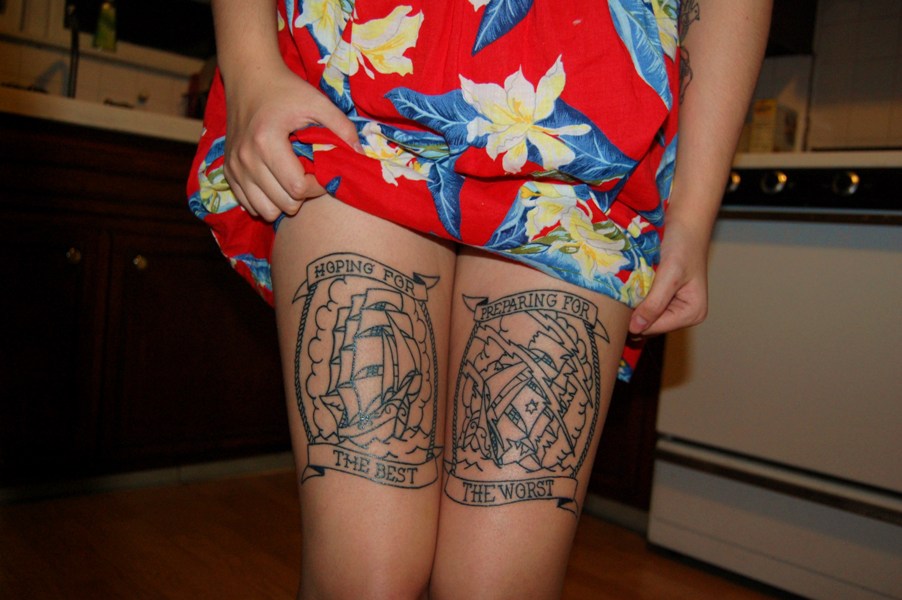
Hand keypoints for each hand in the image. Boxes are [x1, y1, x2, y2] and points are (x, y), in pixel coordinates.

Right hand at [222, 64, 361, 221]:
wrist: (249, 78)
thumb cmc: (286, 89)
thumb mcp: (317, 101)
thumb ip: (342, 127)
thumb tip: (360, 155)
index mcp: (266, 142)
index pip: (298, 188)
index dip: (318, 186)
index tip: (324, 171)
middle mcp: (246, 159)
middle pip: (283, 204)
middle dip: (304, 196)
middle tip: (310, 176)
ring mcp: (234, 168)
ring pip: (265, 211)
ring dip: (284, 202)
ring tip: (293, 181)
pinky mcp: (228, 172)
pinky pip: (249, 205)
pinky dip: (266, 200)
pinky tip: (276, 182)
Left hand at [628, 222, 710, 336]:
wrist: (685, 221)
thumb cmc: (682, 244)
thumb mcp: (669, 274)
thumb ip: (654, 304)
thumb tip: (636, 329)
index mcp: (692, 313)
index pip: (654, 329)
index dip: (634, 318)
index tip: (618, 302)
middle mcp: (684, 314)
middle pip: (648, 325)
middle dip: (633, 312)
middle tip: (619, 292)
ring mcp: (672, 306)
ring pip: (642, 316)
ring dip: (631, 304)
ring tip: (626, 285)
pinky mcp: (662, 296)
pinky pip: (641, 304)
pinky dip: (633, 296)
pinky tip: (629, 284)